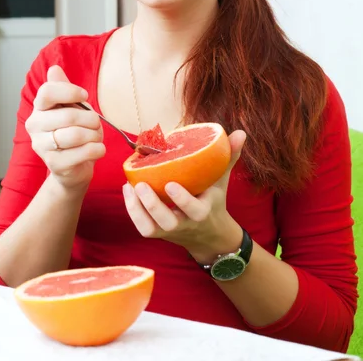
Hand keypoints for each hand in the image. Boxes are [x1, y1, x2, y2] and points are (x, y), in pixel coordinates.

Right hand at [25, 66, 104, 190]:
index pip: (47, 92)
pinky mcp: (55, 164)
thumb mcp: (71, 107)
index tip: (85, 96)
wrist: (73, 168)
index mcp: (38, 108)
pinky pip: (84, 152)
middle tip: (96, 124)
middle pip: (68, 115)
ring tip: (96, 137)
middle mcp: (35, 126)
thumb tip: (54, 69)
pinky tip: (98, 149)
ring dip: (95, 135)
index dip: (69, 91)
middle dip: (91, 119)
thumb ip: (63, 88)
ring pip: (76, 135)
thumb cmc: (74, 133)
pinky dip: (98, 149)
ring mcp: (42, 147)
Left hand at [122, 130, 246, 261]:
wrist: (210, 235)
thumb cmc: (214, 200)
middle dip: (153, 205)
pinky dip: (133, 212)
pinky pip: (143, 228)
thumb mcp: (222, 180)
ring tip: (130, 186)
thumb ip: (230, 156)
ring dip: (137, 209)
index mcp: (203, 212)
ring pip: (150, 229)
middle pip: (167, 222)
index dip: (182, 200)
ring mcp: (170, 231)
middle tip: (142, 184)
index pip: (194, 210)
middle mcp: (185, 224)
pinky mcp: (158, 233)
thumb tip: (240, 133)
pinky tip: (128, 191)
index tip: (170, 184)